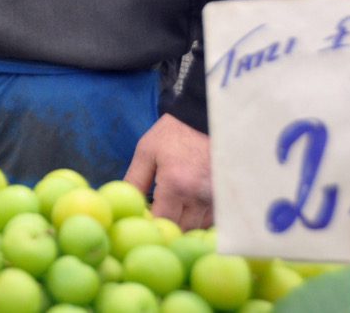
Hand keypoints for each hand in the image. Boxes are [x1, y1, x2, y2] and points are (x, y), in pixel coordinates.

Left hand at [123, 113, 212, 229]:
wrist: (205, 118)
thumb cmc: (173, 134)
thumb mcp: (146, 151)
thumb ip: (134, 180)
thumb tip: (124, 203)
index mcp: (176, 184)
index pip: (162, 222)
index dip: (151, 223)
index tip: (144, 217)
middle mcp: (199, 196)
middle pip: (181, 230)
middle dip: (167, 227)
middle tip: (157, 213)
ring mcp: (216, 198)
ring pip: (197, 227)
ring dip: (183, 223)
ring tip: (173, 206)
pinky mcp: (225, 197)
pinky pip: (210, 220)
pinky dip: (198, 218)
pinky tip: (189, 203)